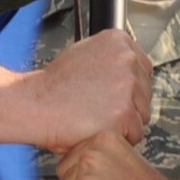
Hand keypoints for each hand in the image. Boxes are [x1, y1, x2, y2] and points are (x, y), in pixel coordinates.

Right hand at [0, 29, 151, 151]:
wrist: (35, 104)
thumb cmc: (53, 85)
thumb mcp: (84, 53)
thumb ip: (111, 59)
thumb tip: (129, 70)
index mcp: (119, 41)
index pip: (144, 69)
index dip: (129, 87)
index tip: (114, 95)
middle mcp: (127, 59)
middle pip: (145, 92)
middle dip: (128, 105)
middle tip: (101, 109)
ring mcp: (128, 85)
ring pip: (142, 114)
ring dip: (125, 122)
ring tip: (98, 119)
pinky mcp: (124, 112)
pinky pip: (135, 134)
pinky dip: (120, 138)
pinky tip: (99, 129)